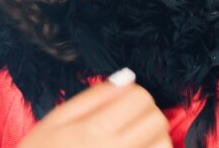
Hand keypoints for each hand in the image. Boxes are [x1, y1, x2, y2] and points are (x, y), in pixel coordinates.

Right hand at [19, 69, 171, 147]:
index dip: (134, 96)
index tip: (123, 103)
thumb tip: (128, 77)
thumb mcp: (54, 122)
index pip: (140, 98)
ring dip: (154, 139)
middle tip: (129, 121)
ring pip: (163, 145)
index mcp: (92, 132)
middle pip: (156, 120)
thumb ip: (93, 98)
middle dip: (147, 115)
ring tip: (133, 140)